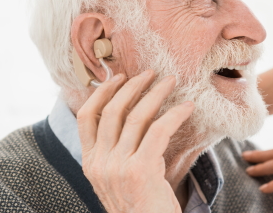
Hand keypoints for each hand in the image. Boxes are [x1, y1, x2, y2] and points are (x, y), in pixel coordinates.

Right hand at [77, 70, 193, 212]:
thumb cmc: (140, 207)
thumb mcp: (118, 178)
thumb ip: (117, 151)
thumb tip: (133, 117)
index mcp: (89, 163)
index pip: (85, 117)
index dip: (100, 92)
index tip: (117, 77)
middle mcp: (99, 163)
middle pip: (111, 111)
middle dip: (132, 86)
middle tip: (149, 73)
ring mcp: (117, 167)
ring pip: (136, 116)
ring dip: (155, 93)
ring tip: (170, 81)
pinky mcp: (140, 170)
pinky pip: (159, 130)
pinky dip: (175, 114)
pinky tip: (187, 107)